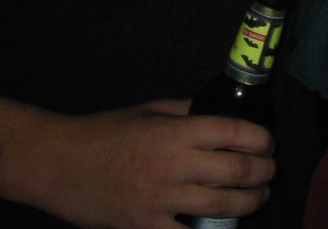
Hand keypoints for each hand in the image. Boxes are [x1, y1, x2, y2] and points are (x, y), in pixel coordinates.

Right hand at [13, 100, 275, 228]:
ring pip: (220, 206)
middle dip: (263, 172)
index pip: (234, 132)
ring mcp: (159, 199)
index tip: (269, 143)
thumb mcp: (149, 110)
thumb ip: (187, 112)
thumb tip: (221, 114)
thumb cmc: (104, 132)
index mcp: (176, 132)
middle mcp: (173, 165)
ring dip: (249, 203)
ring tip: (257, 198)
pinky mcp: (144, 226)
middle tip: (269, 173)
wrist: (58, 164)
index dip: (261, 139)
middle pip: (236, 171)